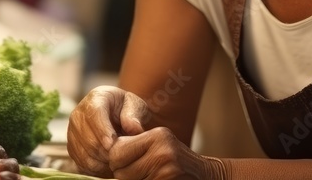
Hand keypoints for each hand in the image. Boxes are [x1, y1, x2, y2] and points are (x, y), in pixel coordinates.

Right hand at [67, 86, 150, 176]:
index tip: (112, 145)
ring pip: (82, 151)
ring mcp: (72, 130)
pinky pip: (80, 161)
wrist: (119, 117)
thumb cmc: (129, 110)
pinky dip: (94, 168)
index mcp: (96, 98)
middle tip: (119, 159)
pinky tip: (108, 167)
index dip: (102, 130)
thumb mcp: (136, 107)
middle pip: (86, 136)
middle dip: (103, 150)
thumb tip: (132, 128)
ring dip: (100, 161)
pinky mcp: (72, 146)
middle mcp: (79, 113)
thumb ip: (134, 115)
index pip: (94, 113)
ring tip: (116, 163)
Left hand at [109, 128, 225, 179]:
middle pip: (120, 170)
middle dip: (122, 175)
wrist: (205, 175)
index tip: (123, 164)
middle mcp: (163, 151)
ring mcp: (167, 170)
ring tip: (148, 176)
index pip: (117, 150)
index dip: (116, 161)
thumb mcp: (159, 146)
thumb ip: (135, 147)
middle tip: (137, 173)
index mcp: (158, 136)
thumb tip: (106, 154)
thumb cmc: (176, 161)